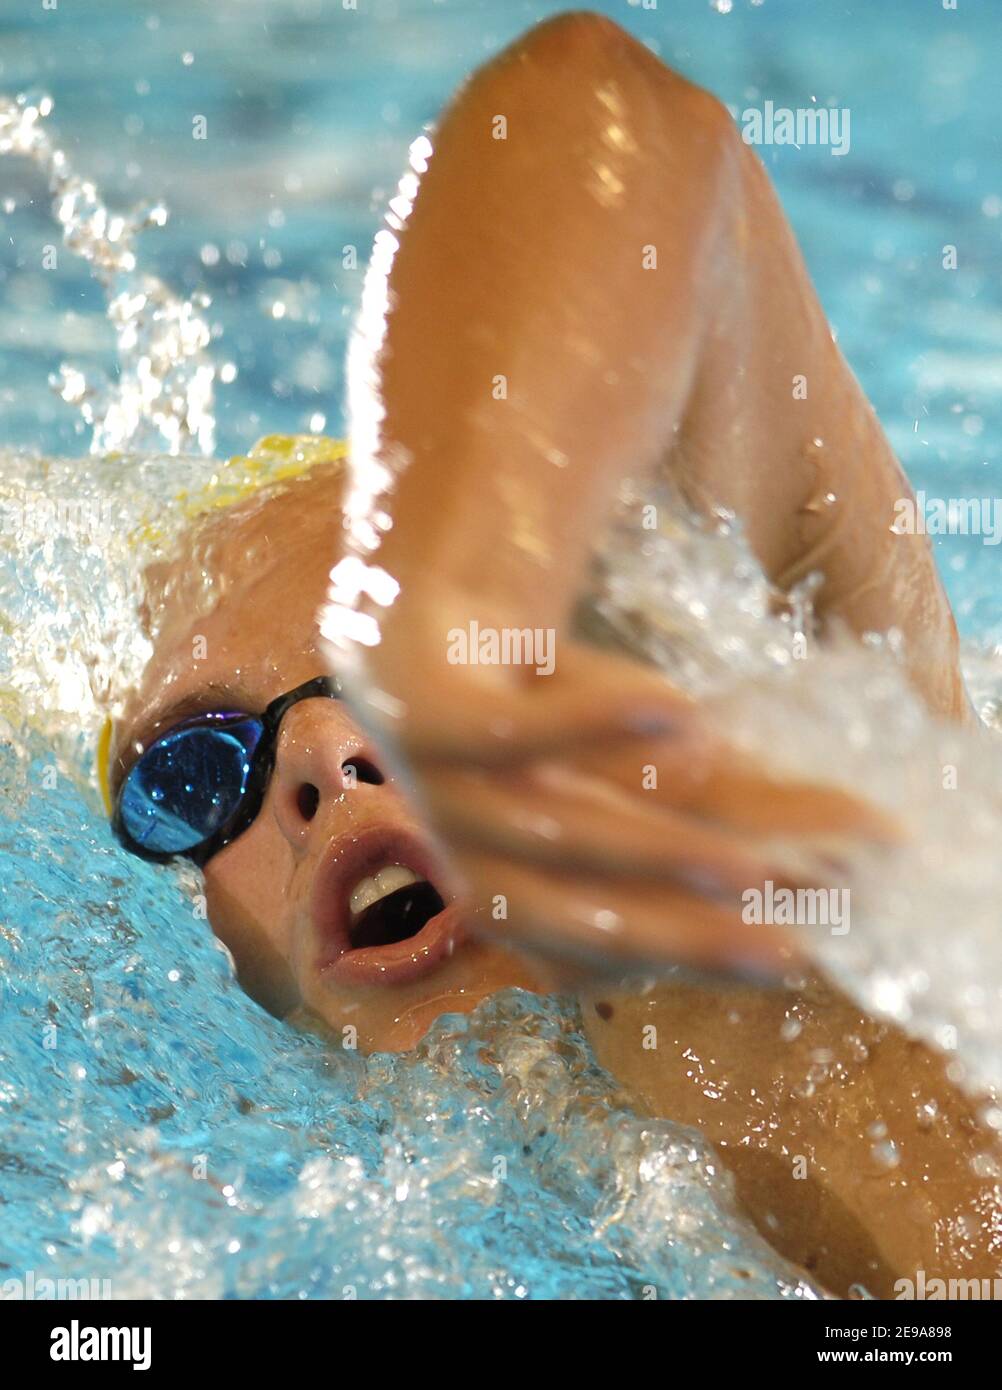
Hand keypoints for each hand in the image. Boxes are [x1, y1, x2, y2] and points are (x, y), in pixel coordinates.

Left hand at [325, 574, 897, 981]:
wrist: (421, 618)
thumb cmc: (540, 706)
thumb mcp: (638, 760)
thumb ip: (726, 803)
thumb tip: (866, 840)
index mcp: (516, 895)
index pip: (610, 950)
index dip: (698, 954)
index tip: (795, 955)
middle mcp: (472, 861)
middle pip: (581, 916)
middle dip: (685, 934)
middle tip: (788, 948)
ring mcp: (439, 792)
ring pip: (550, 835)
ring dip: (651, 849)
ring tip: (750, 861)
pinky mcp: (422, 714)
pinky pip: (506, 730)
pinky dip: (592, 722)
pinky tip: (678, 706)